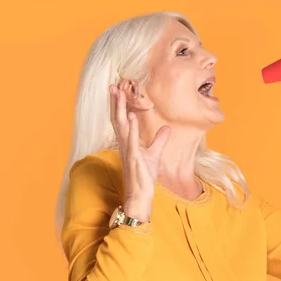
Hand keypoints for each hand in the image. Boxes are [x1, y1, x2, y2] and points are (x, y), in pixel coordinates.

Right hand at [109, 84, 171, 221]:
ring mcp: (128, 150)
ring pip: (122, 126)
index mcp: (128, 142)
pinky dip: (132, 128)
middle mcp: (125, 144)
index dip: (120, 105)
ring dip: (121, 109)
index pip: (122, 119)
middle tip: (113, 85)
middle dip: (116, 102)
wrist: (141, 195)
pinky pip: (131, 140)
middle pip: (118, 119)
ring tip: (120, 94)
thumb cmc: (144, 176)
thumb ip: (160, 140)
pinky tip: (132, 116)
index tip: (118, 89)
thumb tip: (166, 128)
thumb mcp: (155, 155)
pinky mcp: (134, 158)